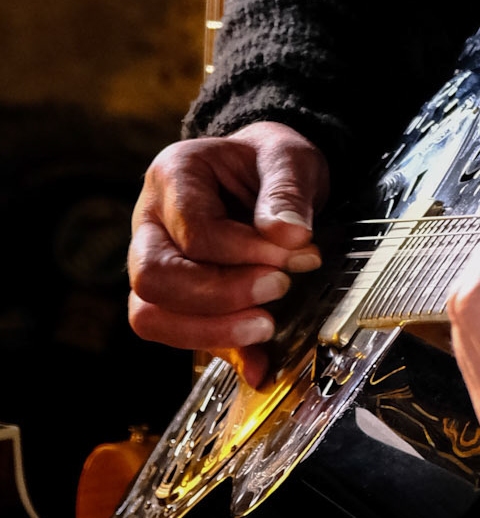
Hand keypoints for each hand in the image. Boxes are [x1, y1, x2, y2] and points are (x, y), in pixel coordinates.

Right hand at [127, 122, 328, 385]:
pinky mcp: (173, 298)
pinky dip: (220, 350)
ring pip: (150, 315)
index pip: (193, 230)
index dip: (243, 251)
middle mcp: (149, 221)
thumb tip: (289, 236)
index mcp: (173, 175)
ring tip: (267, 325)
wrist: (266, 174)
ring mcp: (153, 262)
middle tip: (278, 288)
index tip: (292, 253)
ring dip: (211, 330)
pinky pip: (176, 335)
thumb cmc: (269, 162)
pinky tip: (260, 359)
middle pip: (154, 278)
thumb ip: (288, 191)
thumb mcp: (289, 157)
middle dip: (220, 296)